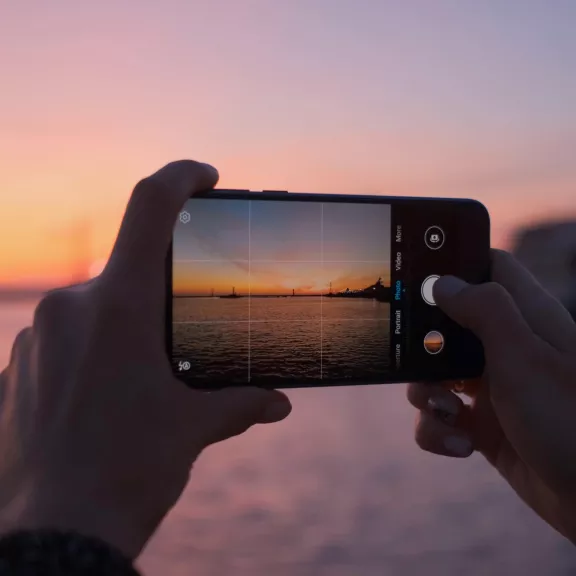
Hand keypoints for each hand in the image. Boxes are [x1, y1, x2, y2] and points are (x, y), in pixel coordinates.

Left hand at [0, 161, 291, 557]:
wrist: (53, 530)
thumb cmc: (127, 473)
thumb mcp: (193, 429)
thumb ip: (240, 403)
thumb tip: (279, 403)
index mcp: (121, 306)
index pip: (149, 206)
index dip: (182, 177)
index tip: (206, 178)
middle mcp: (73, 306)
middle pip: (130, 267)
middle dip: (162, 291)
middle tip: (182, 333)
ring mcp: (40, 333)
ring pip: (97, 305)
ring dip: (127, 326)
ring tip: (143, 378)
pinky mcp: (21, 361)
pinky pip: (67, 335)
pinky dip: (96, 349)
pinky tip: (109, 394)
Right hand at [407, 249, 575, 542]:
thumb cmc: (571, 421)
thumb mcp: (524, 358)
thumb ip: (485, 311)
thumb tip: (444, 281)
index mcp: (525, 318)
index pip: (490, 268)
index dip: (457, 264)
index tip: (419, 276)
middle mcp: (507, 348)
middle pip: (447, 323)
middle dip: (424, 346)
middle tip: (421, 362)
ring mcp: (493, 387)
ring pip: (436, 373)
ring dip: (426, 395)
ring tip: (449, 414)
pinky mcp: (483, 426)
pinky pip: (441, 417)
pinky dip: (439, 430)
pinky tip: (462, 446)